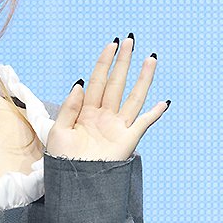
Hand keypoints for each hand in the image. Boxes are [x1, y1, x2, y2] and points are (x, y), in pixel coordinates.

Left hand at [48, 35, 168, 161]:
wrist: (74, 182)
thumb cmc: (62, 160)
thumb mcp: (58, 131)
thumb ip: (69, 107)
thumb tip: (80, 85)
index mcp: (86, 112)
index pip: (97, 81)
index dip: (104, 63)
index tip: (112, 45)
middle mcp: (104, 116)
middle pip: (116, 83)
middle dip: (123, 62)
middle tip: (130, 40)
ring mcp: (117, 126)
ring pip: (133, 97)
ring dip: (143, 78)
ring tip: (151, 58)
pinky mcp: (127, 140)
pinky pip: (144, 124)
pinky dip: (155, 114)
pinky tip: (164, 103)